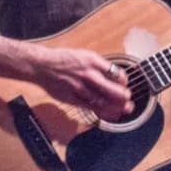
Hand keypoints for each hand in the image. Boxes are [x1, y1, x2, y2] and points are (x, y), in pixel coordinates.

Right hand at [0, 33, 134, 121]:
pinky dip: (101, 112)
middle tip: (129, 100)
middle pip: (112, 89)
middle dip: (123, 97)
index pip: (115, 72)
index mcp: (92, 61)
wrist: (41, 65)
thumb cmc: (63, 59)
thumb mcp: (83, 55)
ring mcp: (80, 87)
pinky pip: (90, 107)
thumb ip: (98, 65)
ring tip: (124, 110)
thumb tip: (113, 74)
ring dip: (115, 107)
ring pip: (102, 100)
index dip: (123, 81)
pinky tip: (108, 115)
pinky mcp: (72, 97)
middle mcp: (88, 74)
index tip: (125, 85)